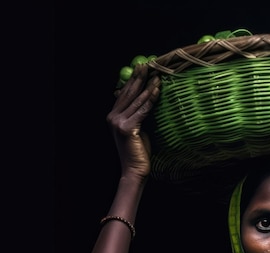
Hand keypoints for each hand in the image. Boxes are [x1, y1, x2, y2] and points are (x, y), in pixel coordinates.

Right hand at [106, 64, 160, 179]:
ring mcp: (118, 122)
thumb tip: (146, 100)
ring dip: (148, 86)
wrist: (135, 170)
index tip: (141, 68)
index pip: (124, 94)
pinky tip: (157, 89)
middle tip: (148, 65)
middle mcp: (112, 117)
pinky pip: (142, 110)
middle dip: (139, 78)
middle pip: (128, 93)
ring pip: (136, 100)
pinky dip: (150, 99)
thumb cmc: (139, 151)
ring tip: (157, 75)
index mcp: (113, 116)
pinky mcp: (127, 128)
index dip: (133, 80)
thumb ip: (138, 115)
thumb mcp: (137, 129)